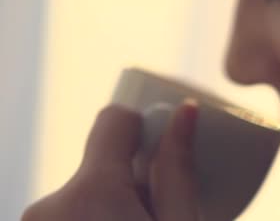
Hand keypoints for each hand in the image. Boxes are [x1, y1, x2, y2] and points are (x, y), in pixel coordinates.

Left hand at [22, 104, 203, 220]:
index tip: (163, 147)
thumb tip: (186, 113)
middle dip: (133, 178)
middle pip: (104, 162)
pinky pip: (73, 212)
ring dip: (115, 203)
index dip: (144, 126)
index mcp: (92, 195)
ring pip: (89, 191)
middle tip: (158, 214)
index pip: (114, 120)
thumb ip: (178, 170)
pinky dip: (97, 216)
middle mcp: (51, 206)